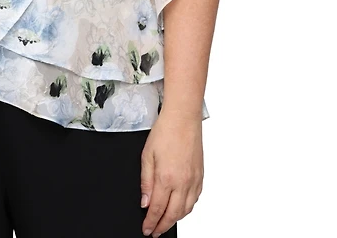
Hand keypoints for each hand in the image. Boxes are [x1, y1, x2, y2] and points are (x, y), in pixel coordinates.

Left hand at [139, 110, 203, 236]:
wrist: (183, 119)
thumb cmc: (165, 132)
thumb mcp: (147, 155)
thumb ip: (145, 181)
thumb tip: (144, 202)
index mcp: (166, 178)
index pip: (157, 209)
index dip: (151, 222)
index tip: (147, 229)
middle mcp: (182, 182)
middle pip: (173, 214)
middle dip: (162, 226)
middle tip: (154, 231)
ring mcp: (194, 180)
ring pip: (186, 210)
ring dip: (175, 219)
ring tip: (165, 222)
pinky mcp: (201, 176)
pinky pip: (195, 200)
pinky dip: (187, 208)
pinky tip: (180, 208)